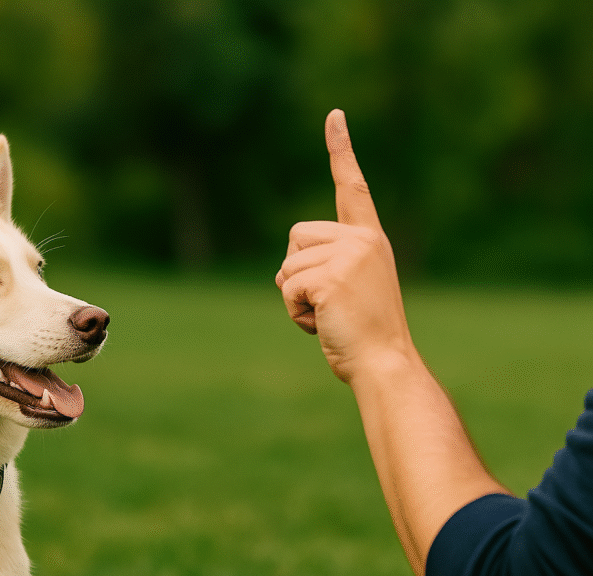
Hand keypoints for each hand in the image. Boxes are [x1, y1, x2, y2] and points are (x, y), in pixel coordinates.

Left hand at [276, 110, 413, 383]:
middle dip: (297, 274)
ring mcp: (348, 256)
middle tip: (330, 304)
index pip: (351, 187)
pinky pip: (288, 289)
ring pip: (287, 266)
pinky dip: (295, 313)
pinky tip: (324, 323)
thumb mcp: (350, 289)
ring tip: (330, 315)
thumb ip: (328, 266)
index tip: (333, 115)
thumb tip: (289, 272)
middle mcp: (362, 240)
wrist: (384, 363)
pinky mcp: (331, 277)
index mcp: (369, 239)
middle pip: (295, 238)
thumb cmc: (364, 335)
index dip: (340, 150)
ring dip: (295, 297)